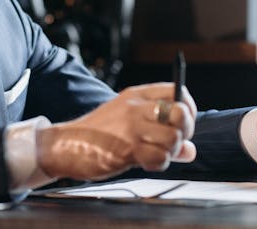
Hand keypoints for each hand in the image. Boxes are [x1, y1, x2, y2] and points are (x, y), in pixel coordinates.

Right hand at [36, 83, 196, 180]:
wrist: (66, 145)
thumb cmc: (99, 134)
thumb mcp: (129, 123)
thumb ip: (161, 133)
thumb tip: (190, 151)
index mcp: (137, 95)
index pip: (177, 91)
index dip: (188, 108)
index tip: (183, 123)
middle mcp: (136, 107)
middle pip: (181, 113)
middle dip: (185, 131)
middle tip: (173, 141)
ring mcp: (131, 127)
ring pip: (174, 138)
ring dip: (170, 152)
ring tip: (156, 154)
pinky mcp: (127, 149)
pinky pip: (160, 158)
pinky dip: (159, 165)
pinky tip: (146, 163)